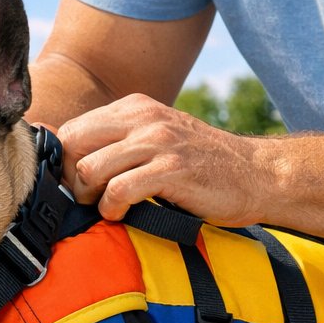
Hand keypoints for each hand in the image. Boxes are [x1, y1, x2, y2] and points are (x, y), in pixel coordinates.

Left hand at [57, 93, 263, 223]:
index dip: (66, 162)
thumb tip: (69, 163)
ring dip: (91, 196)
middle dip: (71, 178)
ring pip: (91, 168)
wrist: (257, 175)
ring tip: (108, 207)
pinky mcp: (172, 170)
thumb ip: (121, 144)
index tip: (78, 185)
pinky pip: (119, 190)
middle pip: (74, 144)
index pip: (74, 129)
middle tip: (88, 198)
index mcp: (135, 108)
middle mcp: (143, 119)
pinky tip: (123, 214)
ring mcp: (158, 142)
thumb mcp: (158, 140)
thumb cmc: (203, 166)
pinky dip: (112, 208)